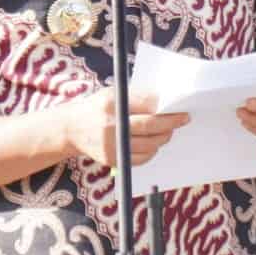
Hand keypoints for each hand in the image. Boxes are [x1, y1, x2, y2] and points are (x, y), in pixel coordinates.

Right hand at [59, 88, 187, 167]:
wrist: (72, 129)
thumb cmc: (98, 107)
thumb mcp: (114, 93)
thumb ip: (138, 96)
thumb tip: (167, 101)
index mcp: (112, 104)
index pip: (147, 105)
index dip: (167, 108)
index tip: (181, 108)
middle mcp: (110, 125)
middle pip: (150, 126)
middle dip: (171, 123)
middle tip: (183, 120)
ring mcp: (111, 145)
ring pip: (149, 144)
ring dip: (163, 138)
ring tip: (168, 132)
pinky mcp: (112, 160)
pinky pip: (141, 159)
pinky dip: (151, 151)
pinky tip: (154, 144)